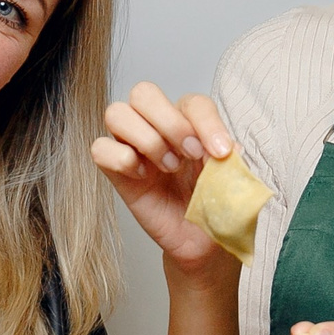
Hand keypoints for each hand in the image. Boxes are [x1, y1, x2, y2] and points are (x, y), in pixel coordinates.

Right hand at [92, 84, 239, 277]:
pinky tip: (143, 177)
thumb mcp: (233, 181)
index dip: (207, 123)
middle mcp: (157, 127)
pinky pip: (100, 148)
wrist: (201, 242)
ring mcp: (133, 146)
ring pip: (116, 112)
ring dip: (147, 140)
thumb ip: (232, 161)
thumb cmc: (215, 206)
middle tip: (190, 155)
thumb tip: (230, 148)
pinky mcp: (116, 171)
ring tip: (169, 168)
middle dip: (170, 123)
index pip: (192, 102)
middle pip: (144, 92)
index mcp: (189, 121)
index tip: (221, 153)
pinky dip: (122, 159)